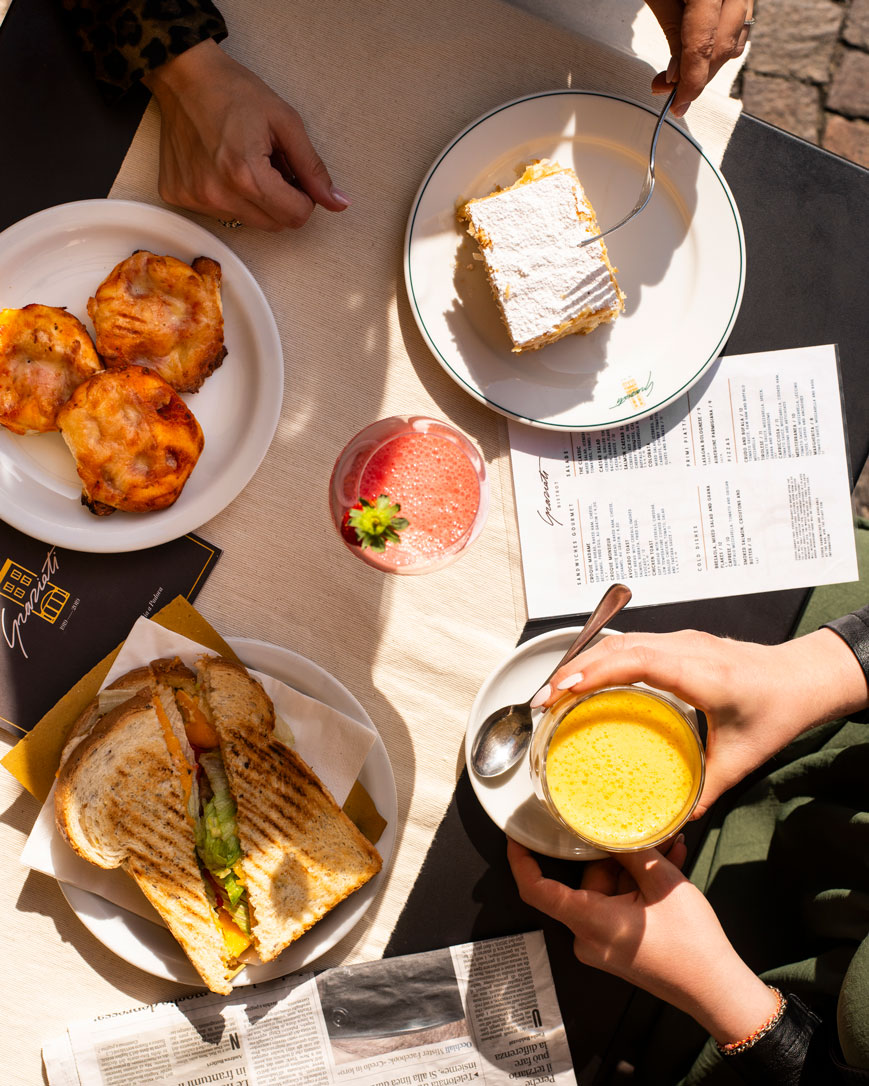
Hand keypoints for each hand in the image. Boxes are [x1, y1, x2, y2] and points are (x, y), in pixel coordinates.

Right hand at [143, 39, 348, 231]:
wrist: (183, 75)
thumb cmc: (234, 91)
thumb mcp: (285, 122)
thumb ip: (312, 168)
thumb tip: (339, 203)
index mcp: (247, 175)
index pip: (296, 216)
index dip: (305, 198)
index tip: (296, 176)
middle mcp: (219, 195)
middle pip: (275, 225)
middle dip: (283, 201)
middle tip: (272, 166)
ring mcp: (196, 199)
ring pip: (249, 221)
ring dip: (257, 199)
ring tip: (245, 162)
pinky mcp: (181, 197)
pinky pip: (222, 213)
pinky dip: (230, 196)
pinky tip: (222, 166)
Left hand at [507, 838, 778, 1043]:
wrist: (716, 990)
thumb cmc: (691, 943)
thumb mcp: (663, 883)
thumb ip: (632, 851)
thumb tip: (610, 827)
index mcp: (589, 921)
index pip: (537, 890)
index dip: (521, 860)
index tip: (517, 835)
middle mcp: (588, 937)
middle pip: (585, 881)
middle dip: (612, 854)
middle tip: (642, 832)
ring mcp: (603, 944)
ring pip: (607, 890)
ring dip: (634, 868)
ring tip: (669, 850)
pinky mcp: (619, 946)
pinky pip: (618, 905)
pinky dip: (638, 887)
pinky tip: (668, 866)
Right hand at [531, 627, 867, 816]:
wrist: (803, 676)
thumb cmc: (777, 710)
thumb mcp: (742, 758)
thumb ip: (705, 790)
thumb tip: (672, 819)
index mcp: (701, 673)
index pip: (636, 661)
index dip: (594, 672)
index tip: (562, 691)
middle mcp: (686, 647)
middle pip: (617, 647)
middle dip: (573, 670)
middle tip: (541, 701)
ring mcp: (681, 639)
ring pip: (620, 641)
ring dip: (583, 662)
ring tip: (553, 691)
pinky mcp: (678, 641)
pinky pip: (631, 643)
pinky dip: (601, 660)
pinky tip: (585, 679)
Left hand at [644, 0, 753, 116]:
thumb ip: (672, 32)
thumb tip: (675, 77)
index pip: (703, 45)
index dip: (690, 81)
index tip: (678, 103)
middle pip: (723, 47)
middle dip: (698, 78)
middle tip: (671, 93)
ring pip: (735, 40)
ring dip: (709, 66)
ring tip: (679, 76)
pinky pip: (740, 26)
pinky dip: (720, 47)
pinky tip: (698, 56)